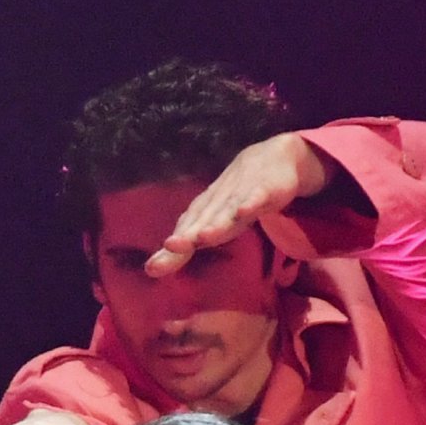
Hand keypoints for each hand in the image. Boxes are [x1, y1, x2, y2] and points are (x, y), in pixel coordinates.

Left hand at [146, 133, 329, 272]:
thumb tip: (152, 268)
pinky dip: (249, 203)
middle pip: (200, 223)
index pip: (184, 232)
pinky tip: (243, 211)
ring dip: (216, 224)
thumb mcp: (214, 221)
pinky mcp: (265, 189)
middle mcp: (218, 203)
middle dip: (185, 237)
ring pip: (226, 212)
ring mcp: (241, 195)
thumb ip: (188, 245)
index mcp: (204, 212)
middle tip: (170, 247)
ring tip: (202, 237)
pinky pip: (256, 197)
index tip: (152, 267)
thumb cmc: (236, 195)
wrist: (273, 156)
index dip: (171, 250)